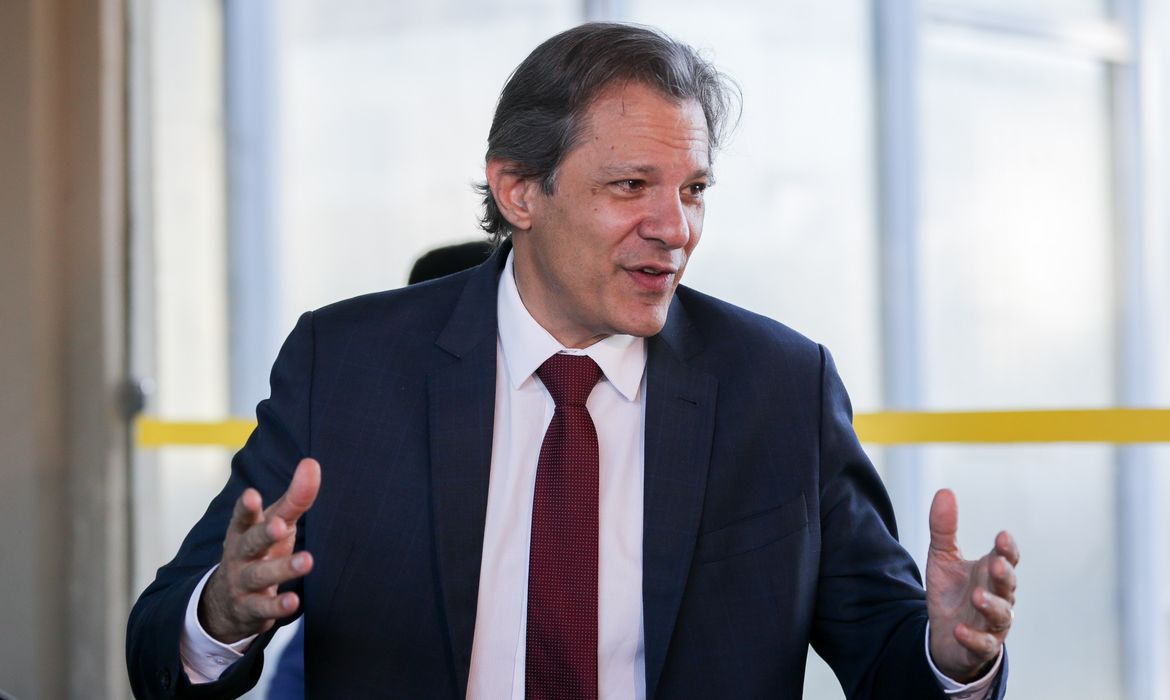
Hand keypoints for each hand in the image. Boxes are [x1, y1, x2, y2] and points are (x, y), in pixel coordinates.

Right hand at [199, 458, 320, 642]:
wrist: (226, 600)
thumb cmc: (259, 549)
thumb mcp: (275, 523)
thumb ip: (295, 498)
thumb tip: (312, 463)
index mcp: (243, 530)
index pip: (243, 516)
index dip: (246, 507)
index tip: (252, 495)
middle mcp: (240, 555)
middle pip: (251, 543)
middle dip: (264, 534)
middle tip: (280, 525)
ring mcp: (243, 583)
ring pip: (260, 575)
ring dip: (282, 568)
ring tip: (307, 561)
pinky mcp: (250, 609)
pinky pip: (263, 608)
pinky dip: (278, 606)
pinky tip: (294, 602)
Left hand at [925, 488, 1018, 682]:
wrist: (944, 635)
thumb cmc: (952, 592)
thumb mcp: (942, 557)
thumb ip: (944, 528)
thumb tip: (945, 491)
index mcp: (992, 573)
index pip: (1008, 558)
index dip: (1007, 549)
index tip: (1000, 536)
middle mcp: (998, 598)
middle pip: (1008, 585)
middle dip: (1003, 574)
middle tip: (995, 563)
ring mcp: (991, 624)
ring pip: (1001, 616)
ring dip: (991, 605)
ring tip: (977, 596)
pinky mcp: (979, 646)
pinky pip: (982, 644)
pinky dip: (973, 638)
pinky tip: (959, 629)